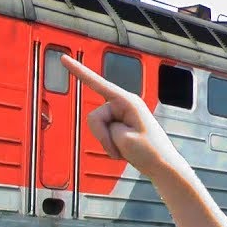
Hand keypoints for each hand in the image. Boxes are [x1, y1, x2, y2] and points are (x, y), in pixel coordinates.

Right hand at [61, 54, 175, 173]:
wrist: (163, 167)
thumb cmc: (151, 152)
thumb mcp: (124, 140)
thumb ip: (107, 128)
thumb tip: (105, 126)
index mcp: (127, 102)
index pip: (98, 84)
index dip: (79, 72)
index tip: (64, 59)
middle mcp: (123, 105)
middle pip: (95, 118)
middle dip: (102, 136)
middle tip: (119, 147)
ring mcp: (121, 116)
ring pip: (97, 128)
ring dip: (107, 142)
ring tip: (123, 149)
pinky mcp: (120, 127)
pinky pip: (103, 134)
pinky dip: (110, 146)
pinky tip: (123, 150)